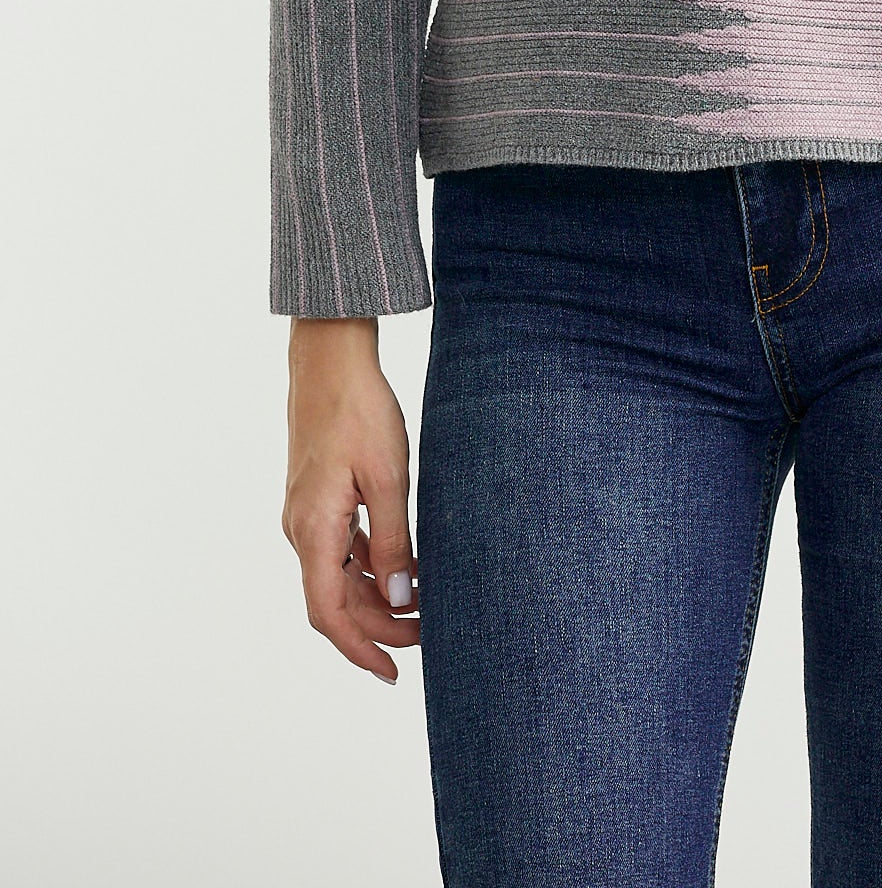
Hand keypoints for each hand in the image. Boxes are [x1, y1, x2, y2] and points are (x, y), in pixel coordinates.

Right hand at [281, 317, 419, 684]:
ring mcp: (306, 515)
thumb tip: (401, 599)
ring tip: (422, 606)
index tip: (392, 673)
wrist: (331, 360)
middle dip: (379, 626)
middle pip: (335, 601)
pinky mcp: (317, 500)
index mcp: (314, 530)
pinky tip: (403, 567)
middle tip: (427, 636)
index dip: (359, 649)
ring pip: (338, 577)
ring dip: (376, 598)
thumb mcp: (388, 479)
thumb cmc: (360, 410)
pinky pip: (340, 550)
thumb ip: (395, 543)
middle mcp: (302, 530)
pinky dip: (369, 567)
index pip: (329, 614)